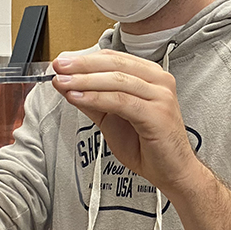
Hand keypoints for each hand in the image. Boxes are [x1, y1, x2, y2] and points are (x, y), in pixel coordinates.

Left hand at [52, 50, 199, 197]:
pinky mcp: (157, 113)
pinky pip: (121, 101)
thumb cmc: (148, 145)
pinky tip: (78, 98)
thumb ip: (92, 100)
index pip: (113, 58)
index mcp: (150, 76)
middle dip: (82, 65)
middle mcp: (159, 81)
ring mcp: (161, 95)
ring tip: (63, 83)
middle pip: (114, 64)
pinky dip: (96, 98)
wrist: (172, 171)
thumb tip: (67, 85)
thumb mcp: (112, 118)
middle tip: (58, 67)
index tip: (61, 62)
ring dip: (85, 81)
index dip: (85, 58)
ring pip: (116, 80)